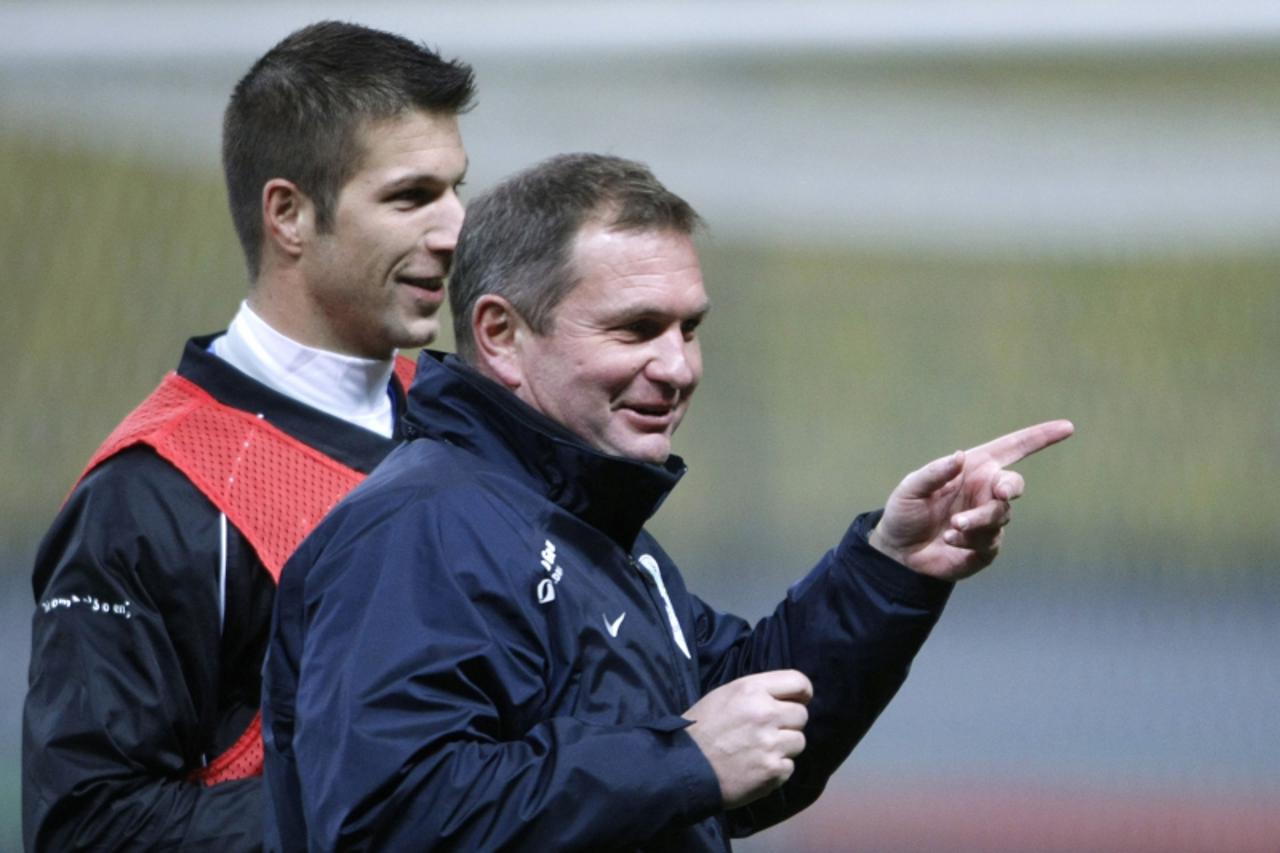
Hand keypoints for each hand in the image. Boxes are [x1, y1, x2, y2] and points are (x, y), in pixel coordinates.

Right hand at [683, 669, 812, 808]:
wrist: (683, 768)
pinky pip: (789, 766)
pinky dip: (776, 769)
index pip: (799, 682)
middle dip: (788, 723)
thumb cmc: (701, 728)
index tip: (797, 701)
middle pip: (802, 715)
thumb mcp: (724, 695)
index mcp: (752, 689)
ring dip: (784, 747)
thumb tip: (784, 698)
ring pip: (799, 742)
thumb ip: (756, 693)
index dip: (802, 693)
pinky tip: (756, 768)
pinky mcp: (773, 771)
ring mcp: (771, 744)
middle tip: (768, 731)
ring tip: (760, 751)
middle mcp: (766, 713)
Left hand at [869, 419, 1073, 580]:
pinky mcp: (987, 546)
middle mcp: (985, 491)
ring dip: (977, 521)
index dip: (1040, 437)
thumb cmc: (905, 512)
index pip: (1012, 449)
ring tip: (951, 528)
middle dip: (1010, 488)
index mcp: (973, 469)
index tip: (1067, 427)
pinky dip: (969, 540)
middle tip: (1001, 494)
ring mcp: (988, 519)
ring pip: (999, 516)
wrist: (900, 552)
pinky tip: (950, 541)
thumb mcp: (910, 488)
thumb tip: (959, 456)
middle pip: (1014, 484)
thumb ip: (934, 472)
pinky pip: (989, 541)